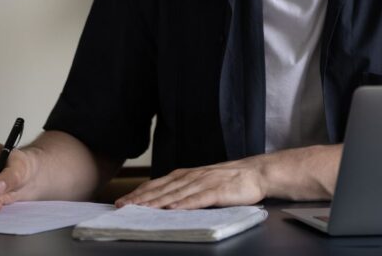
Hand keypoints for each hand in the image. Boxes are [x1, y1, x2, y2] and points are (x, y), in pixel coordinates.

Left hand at [115, 157, 266, 209]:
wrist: (258, 173)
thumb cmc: (232, 179)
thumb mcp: (204, 180)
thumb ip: (186, 188)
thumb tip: (165, 199)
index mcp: (189, 174)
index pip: (159, 183)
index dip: (140, 192)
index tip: (124, 200)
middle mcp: (193, 176)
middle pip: (163, 189)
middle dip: (141, 198)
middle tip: (123, 206)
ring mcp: (206, 183)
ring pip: (177, 194)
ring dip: (157, 202)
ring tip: (142, 209)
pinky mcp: (219, 191)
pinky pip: (199, 199)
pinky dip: (185, 204)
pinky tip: (174, 209)